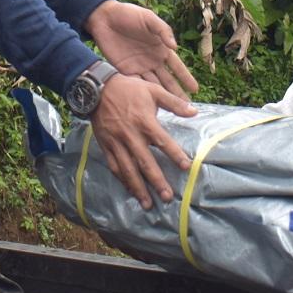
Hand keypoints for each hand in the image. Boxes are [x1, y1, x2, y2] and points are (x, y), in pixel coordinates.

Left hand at [85, 0, 199, 98]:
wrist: (104, 18)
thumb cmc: (129, 14)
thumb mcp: (148, 18)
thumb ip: (163, 31)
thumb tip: (175, 47)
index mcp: (161, 48)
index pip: (176, 66)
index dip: (185, 77)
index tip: (195, 89)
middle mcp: (152, 61)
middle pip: (168, 80)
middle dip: (177, 93)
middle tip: (187, 108)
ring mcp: (139, 67)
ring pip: (154, 86)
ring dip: (162, 98)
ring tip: (172, 110)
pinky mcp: (125, 71)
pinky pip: (136, 84)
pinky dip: (143, 94)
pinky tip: (149, 105)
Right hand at [89, 74, 195, 210]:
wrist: (97, 88)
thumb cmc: (129, 89)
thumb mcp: (153, 90)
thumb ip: (174, 103)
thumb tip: (194, 112)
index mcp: (144, 121)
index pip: (162, 141)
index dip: (174, 154)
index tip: (185, 167)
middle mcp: (131, 135)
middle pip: (145, 162)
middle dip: (156, 181)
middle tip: (167, 197)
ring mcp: (117, 143)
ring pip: (128, 169)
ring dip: (138, 188)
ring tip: (148, 203)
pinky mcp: (106, 146)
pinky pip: (114, 166)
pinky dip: (122, 180)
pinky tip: (130, 191)